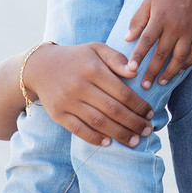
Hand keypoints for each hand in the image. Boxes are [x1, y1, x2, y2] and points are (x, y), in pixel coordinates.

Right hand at [23, 42, 152, 147]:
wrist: (41, 67)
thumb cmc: (77, 58)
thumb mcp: (97, 49)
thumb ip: (117, 58)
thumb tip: (135, 72)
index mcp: (93, 69)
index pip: (122, 92)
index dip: (139, 105)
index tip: (151, 113)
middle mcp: (80, 86)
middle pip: (113, 110)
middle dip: (133, 123)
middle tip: (148, 131)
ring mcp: (67, 101)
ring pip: (98, 122)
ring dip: (119, 134)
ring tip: (134, 141)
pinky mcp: (58, 114)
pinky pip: (78, 130)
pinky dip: (94, 138)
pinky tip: (109, 143)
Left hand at [125, 0, 191, 87]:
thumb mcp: (148, 1)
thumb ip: (137, 20)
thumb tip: (128, 39)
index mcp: (160, 18)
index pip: (147, 41)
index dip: (138, 56)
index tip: (131, 69)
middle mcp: (175, 27)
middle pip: (162, 54)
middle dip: (152, 72)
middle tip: (145, 86)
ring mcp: (189, 32)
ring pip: (180, 58)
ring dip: (170, 72)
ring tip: (161, 82)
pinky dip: (187, 64)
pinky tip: (178, 71)